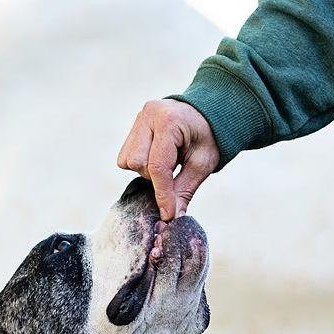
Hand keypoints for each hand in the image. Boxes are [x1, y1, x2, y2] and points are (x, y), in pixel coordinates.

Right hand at [117, 100, 219, 220]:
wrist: (207, 114)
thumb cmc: (208, 137)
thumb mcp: (202, 164)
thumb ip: (184, 191)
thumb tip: (172, 219)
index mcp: (169, 121)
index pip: (158, 166)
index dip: (162, 194)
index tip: (167, 215)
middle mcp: (149, 115)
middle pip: (138, 163)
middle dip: (154, 177)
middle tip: (173, 173)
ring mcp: (139, 119)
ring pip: (128, 161)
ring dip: (145, 171)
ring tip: (165, 163)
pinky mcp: (134, 125)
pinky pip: (125, 157)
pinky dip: (139, 164)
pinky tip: (155, 158)